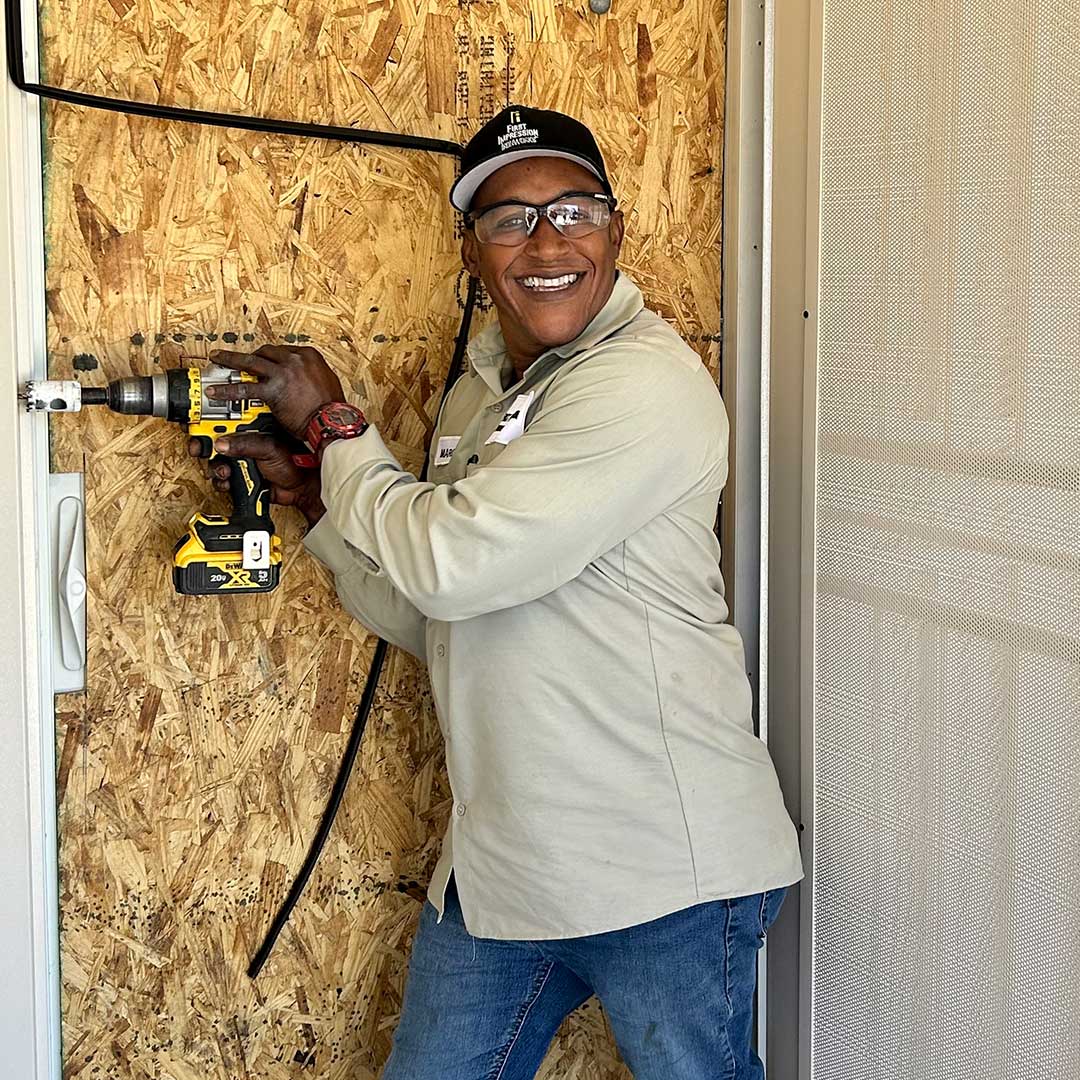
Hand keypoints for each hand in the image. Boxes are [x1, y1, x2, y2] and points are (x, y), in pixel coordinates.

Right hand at [187, 432, 325, 525]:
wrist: (302, 488)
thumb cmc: (294, 462)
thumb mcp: (268, 448)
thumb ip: (246, 444)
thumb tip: (221, 443)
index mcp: (251, 426)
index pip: (225, 418)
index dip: (207, 419)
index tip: (194, 423)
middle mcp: (243, 441)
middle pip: (214, 439)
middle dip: (204, 445)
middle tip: (199, 449)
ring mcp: (241, 459)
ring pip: (216, 460)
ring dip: (214, 466)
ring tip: (222, 470)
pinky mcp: (241, 477)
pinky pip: (223, 478)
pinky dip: (221, 481)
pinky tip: (227, 481)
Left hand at [205, 345, 346, 438]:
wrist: (333, 422)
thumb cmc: (333, 409)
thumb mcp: (327, 383)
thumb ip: (313, 376)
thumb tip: (306, 379)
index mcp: (309, 356)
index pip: (283, 350)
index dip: (270, 356)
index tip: (263, 360)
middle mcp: (295, 360)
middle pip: (265, 352)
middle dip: (250, 355)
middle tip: (236, 358)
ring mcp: (283, 372)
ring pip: (250, 362)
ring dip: (230, 360)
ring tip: (217, 360)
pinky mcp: (273, 390)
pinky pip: (245, 389)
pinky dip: (228, 390)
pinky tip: (216, 392)